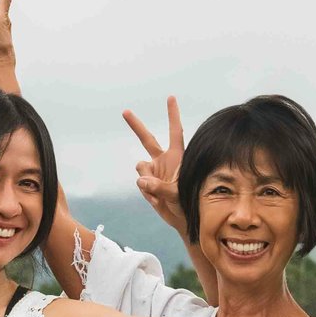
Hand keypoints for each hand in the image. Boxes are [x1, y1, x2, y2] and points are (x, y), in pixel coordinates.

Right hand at [122, 98, 188, 236]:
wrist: (184, 219)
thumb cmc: (190, 203)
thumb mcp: (177, 194)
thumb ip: (159, 186)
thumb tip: (140, 180)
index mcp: (177, 157)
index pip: (175, 131)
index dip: (172, 114)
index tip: (171, 97)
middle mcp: (164, 160)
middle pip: (147, 139)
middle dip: (135, 126)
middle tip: (125, 111)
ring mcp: (154, 172)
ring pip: (140, 168)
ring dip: (146, 180)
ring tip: (159, 194)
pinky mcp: (147, 184)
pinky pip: (139, 183)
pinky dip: (146, 192)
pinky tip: (157, 200)